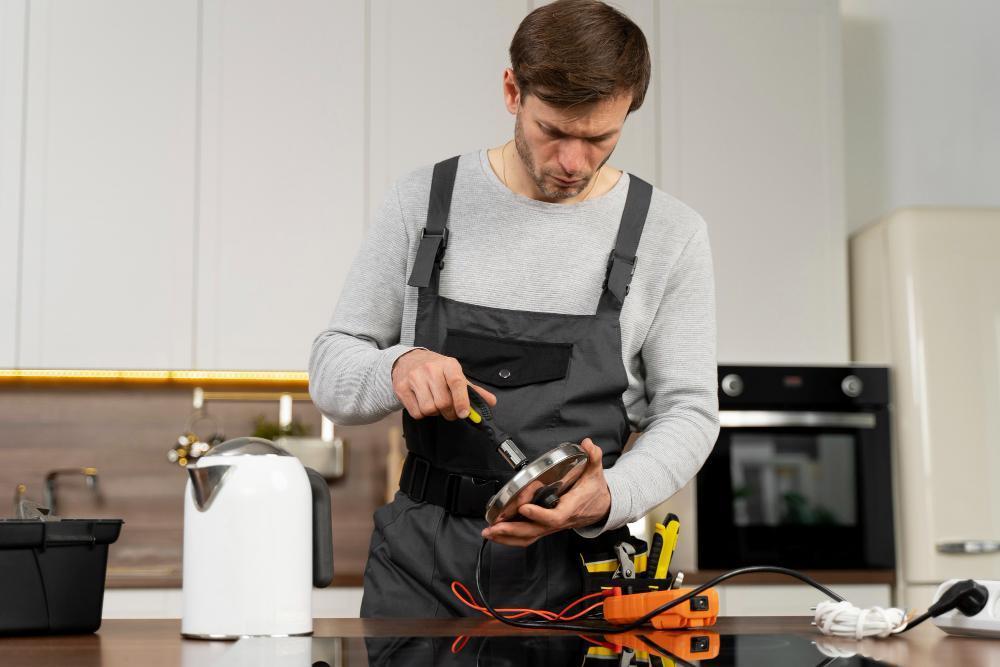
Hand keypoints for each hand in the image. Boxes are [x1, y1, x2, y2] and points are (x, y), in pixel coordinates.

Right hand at [391, 348, 496, 419]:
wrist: (409, 360)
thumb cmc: (436, 370)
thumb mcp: (455, 374)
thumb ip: (473, 390)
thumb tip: (491, 402)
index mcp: (448, 365)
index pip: (457, 383)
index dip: (462, 401)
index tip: (464, 414)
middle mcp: (431, 369)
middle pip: (443, 402)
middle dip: (449, 412)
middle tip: (450, 410)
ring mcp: (414, 378)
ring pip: (429, 409)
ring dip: (434, 412)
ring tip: (434, 403)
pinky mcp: (401, 387)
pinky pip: (416, 412)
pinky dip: (422, 413)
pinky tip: (422, 403)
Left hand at [481, 438, 610, 546]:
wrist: (601, 507)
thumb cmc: (594, 491)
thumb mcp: (596, 472)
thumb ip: (593, 457)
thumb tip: (588, 444)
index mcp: (570, 508)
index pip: (554, 516)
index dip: (538, 514)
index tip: (523, 507)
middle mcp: (558, 520)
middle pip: (535, 530)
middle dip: (513, 530)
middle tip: (495, 526)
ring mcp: (551, 526)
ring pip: (528, 537)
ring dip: (507, 536)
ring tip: (490, 531)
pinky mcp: (545, 527)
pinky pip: (528, 537)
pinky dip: (511, 538)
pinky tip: (498, 534)